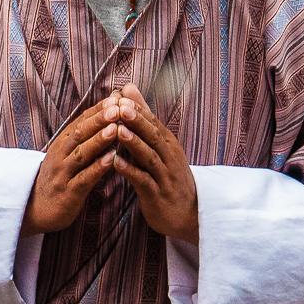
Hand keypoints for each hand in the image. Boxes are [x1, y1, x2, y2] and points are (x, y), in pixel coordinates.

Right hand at [25, 99, 119, 235]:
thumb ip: (83, 139)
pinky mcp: (68, 193)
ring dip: (99, 140)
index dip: (98, 109)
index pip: (81, 122)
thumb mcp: (66, 156)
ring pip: (82, 153)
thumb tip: (104, 117)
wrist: (35, 209)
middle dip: (100, 119)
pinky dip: (97, 168)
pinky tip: (111, 160)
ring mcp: (63, 173)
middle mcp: (60, 155)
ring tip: (116, 128)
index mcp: (62, 144)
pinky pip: (84, 178)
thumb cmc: (58, 180)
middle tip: (118, 106)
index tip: (116, 97)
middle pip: (81, 133)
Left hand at [105, 84, 197, 241]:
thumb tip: (129, 88)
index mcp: (168, 145)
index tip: (122, 95)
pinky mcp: (157, 195)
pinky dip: (131, 171)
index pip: (154, 123)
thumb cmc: (167, 175)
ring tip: (118, 131)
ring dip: (134, 144)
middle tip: (120, 107)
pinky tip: (116, 163)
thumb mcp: (159, 147)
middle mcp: (169, 158)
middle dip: (137, 121)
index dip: (139, 110)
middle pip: (154, 137)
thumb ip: (143, 119)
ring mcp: (165, 177)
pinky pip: (144, 181)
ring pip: (150, 158)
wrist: (186, 214)